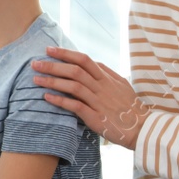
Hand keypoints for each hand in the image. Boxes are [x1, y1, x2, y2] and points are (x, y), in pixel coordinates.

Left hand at [33, 46, 149, 148]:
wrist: (143, 129)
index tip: (49, 49)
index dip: (66, 53)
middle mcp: (103, 87)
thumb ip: (107, 73)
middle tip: (35, 63)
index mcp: (107, 78)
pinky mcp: (96, 118)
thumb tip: (93, 62)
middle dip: (53, 65)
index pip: (84, 60)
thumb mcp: (122, 85)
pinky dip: (60, 100)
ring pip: (74, 86)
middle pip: (75, 70)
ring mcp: (99, 102)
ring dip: (53, 81)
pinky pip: (75, 106)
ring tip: (35, 79)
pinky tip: (47, 97)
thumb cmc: (130, 107)